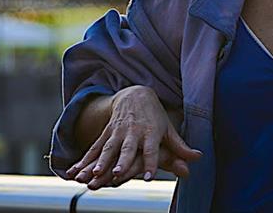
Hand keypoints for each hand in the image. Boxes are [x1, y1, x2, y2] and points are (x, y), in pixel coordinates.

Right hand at [65, 85, 200, 189]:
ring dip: (99, 162)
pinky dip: (83, 160)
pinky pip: (94, 148)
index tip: (148, 177)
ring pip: (107, 148)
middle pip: (127, 149)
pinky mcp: (105, 133)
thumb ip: (180, 147)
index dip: (150, 163)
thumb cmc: (155, 116)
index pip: (151, 150)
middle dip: (121, 162)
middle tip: (118, 175)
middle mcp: (133, 132)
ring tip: (93, 174)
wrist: (135, 95)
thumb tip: (198, 158)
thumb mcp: (168, 129)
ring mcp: (117, 132)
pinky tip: (74, 172)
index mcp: (150, 132)